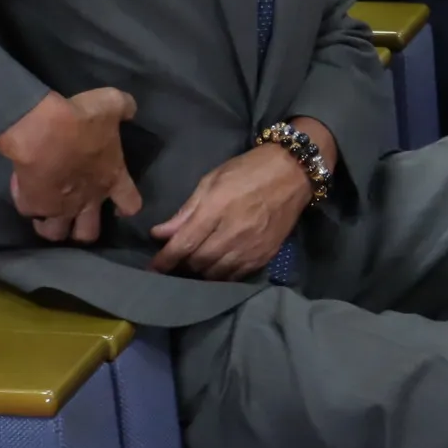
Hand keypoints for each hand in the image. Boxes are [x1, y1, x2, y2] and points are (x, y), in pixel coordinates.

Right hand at [0, 87, 140, 243]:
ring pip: (55, 234)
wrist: (43, 130)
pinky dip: (27, 204)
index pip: (131, 205)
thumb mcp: (111, 104)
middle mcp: (87, 200)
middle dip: (84, 230)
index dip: (127, 207)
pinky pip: (29, 212)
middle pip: (89, 234)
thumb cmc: (81, 119)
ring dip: (52, 226)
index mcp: (111, 179)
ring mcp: (59, 207)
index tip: (119, 207)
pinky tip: (24, 192)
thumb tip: (131, 109)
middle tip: (77, 216)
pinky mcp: (33, 205)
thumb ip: (124, 107)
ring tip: (48, 215)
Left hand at [149, 142, 313, 278]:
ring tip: (197, 262)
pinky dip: (223, 274)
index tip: (153, 267)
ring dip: (202, 270)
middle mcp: (233, 232)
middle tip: (178, 259)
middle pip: (198, 262)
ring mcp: (251, 247)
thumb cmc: (248, 171)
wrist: (294, 173)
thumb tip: (161, 233)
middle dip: (183, 263)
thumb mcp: (212, 181)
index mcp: (216, 208)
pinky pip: (237, 276)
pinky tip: (218, 266)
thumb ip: (187, 210)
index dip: (165, 259)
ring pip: (216, 273)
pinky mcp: (265, 255)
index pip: (184, 243)